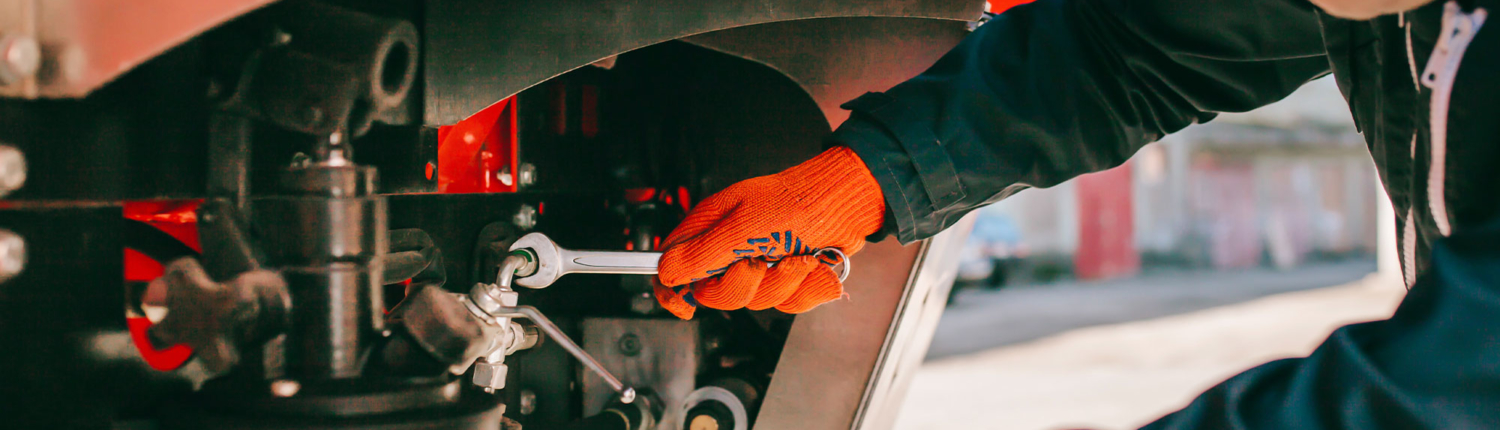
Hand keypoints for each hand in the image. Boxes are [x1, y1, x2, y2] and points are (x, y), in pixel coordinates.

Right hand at [654, 146, 885, 318]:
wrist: (846, 203)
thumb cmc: (795, 201)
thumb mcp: (744, 226)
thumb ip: (703, 252)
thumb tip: (666, 271)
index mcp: (709, 228)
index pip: (672, 265)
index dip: (671, 290)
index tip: (685, 305)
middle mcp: (729, 249)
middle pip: (714, 294)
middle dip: (743, 285)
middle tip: (760, 261)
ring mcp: (759, 265)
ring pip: (756, 301)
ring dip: (783, 282)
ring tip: (798, 256)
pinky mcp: (786, 278)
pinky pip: (787, 303)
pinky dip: (806, 287)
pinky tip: (815, 266)